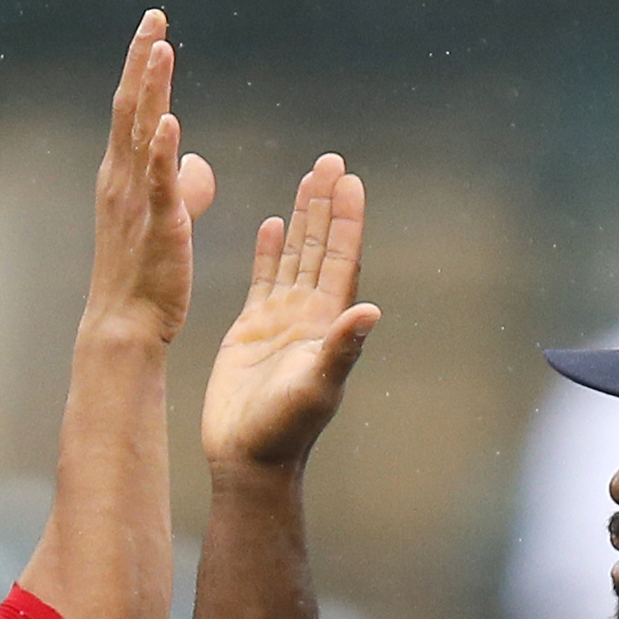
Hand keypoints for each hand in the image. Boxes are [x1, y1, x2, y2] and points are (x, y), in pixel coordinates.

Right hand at [80, 10, 216, 346]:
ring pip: (142, 135)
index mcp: (124, 177)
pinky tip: (169, 120)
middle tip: (155, 17)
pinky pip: (158, 183)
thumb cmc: (145, 278)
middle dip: (142, 62)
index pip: (133, 111)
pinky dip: (162, 150)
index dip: (142, 70)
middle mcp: (121, 181)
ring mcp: (136, 202)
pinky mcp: (158, 227)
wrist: (125, 327)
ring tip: (161, 48)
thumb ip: (183, 186)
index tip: (154, 30)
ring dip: (151, 89)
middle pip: (131, 109)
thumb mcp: (167, 221)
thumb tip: (197, 161)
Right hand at [202, 154, 381, 470]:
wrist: (248, 458)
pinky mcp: (252, 330)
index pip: (340, 259)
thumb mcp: (318, 386)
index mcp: (328, 323)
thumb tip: (371, 310)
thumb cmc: (285, 429)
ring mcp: (281, 320)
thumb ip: (342, 347)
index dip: (347, 220)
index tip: (351, 180)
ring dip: (302, 219)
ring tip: (308, 179)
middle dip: (326, 205)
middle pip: (320, 247)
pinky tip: (273, 223)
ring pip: (294, 256)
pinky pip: (264, 279)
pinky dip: (269, 251)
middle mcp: (309, 315)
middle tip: (331, 160)